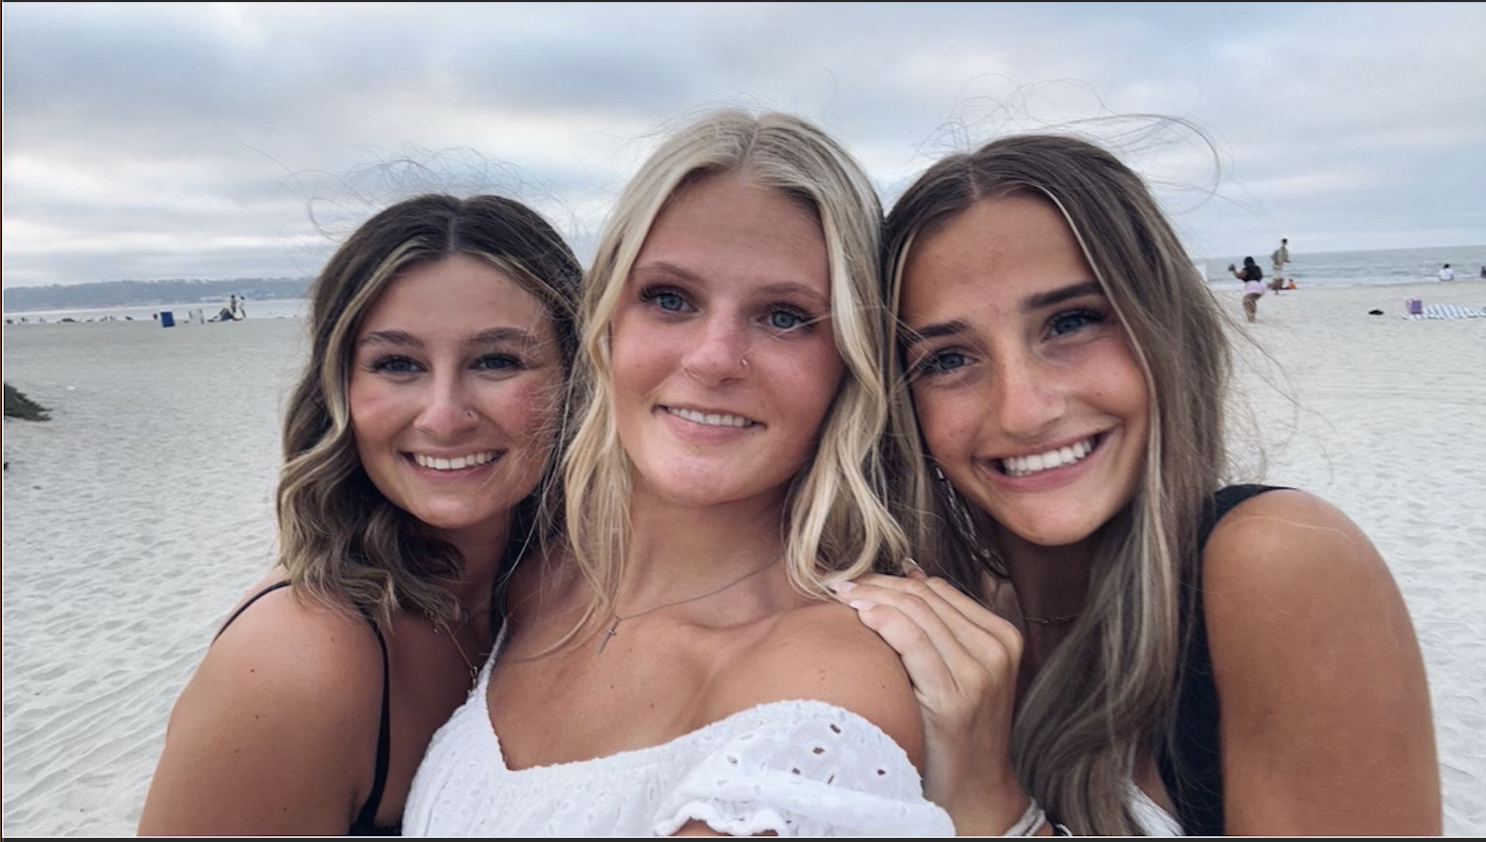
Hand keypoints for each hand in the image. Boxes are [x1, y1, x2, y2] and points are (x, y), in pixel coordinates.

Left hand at [831, 566, 1029, 833]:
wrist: (974, 789)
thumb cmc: (957, 730)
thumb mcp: (960, 672)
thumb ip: (943, 627)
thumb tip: (910, 574)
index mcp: (1002, 636)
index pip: (938, 589)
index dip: (893, 579)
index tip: (859, 580)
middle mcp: (996, 649)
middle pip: (925, 596)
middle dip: (877, 584)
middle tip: (840, 584)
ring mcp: (979, 672)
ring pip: (916, 612)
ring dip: (872, 597)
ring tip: (841, 596)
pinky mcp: (955, 696)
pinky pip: (912, 641)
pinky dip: (883, 620)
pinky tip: (860, 617)